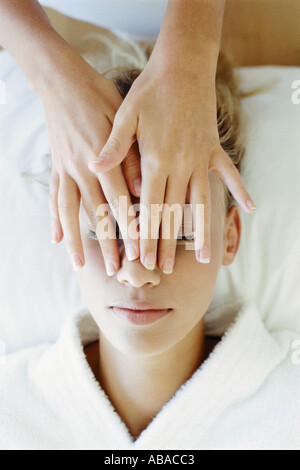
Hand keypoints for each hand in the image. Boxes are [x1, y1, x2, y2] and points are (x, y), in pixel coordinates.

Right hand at [40, 53, 141, 274]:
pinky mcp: (56, 168)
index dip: (130, 228)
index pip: (120, 202)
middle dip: (108, 243)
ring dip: (77, 240)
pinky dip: (54, 219)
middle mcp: (82, 169)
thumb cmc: (99, 97)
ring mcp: (66, 170)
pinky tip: (55, 239)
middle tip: (116, 270)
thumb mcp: (122, 120)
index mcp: (103, 158)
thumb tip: (142, 191)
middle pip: (98, 214)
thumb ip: (130, 157)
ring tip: (80, 265)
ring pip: (72, 212)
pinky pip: (55, 198)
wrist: (62, 81)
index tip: (138, 253)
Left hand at [87, 56, 255, 272]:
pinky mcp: (214, 149)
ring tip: (204, 257)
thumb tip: (95, 166)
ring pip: (200, 203)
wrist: (183, 65)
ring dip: (201, 232)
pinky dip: (241, 191)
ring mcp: (201, 159)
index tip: (141, 259)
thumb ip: (114, 145)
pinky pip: (229, 174)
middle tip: (161, 269)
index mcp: (156, 160)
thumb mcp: (126, 115)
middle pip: (172, 213)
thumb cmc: (151, 91)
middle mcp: (181, 165)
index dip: (144, 234)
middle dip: (165, 243)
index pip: (148, 208)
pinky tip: (251, 210)